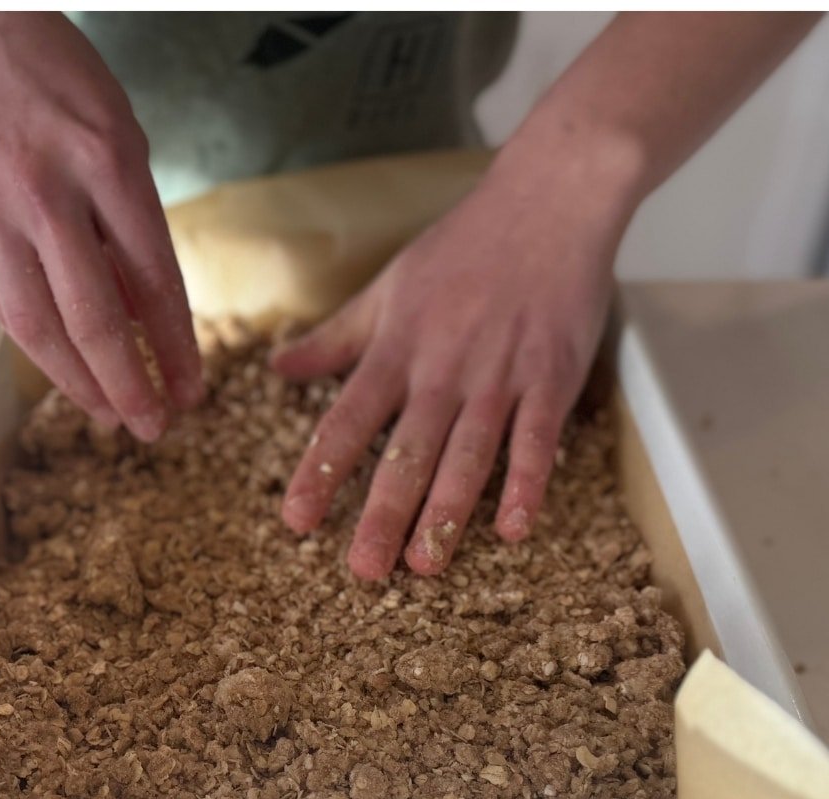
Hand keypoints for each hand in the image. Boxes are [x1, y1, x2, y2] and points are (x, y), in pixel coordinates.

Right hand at [0, 14, 200, 438]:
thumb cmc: (59, 88)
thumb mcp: (120, 139)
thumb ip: (133, 227)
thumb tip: (144, 320)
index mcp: (107, 163)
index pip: (154, 281)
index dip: (175, 347)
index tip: (192, 391)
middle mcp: (50, 193)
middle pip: (94, 318)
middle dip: (129, 385)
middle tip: (153, 427)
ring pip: (39, 326)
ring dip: (79, 384)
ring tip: (110, 417)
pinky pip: (4, 306)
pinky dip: (39, 351)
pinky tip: (66, 375)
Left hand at [272, 139, 634, 578]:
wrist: (549, 199)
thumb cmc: (463, 246)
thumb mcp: (387, 289)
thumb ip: (334, 338)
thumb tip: (277, 368)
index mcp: (397, 349)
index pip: (348, 421)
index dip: (321, 472)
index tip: (296, 521)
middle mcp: (442, 369)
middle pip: (406, 452)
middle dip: (383, 513)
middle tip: (364, 570)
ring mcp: (499, 375)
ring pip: (467, 453)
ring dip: (447, 511)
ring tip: (426, 565)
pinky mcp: (552, 376)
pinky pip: (537, 437)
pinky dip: (526, 482)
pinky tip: (513, 528)